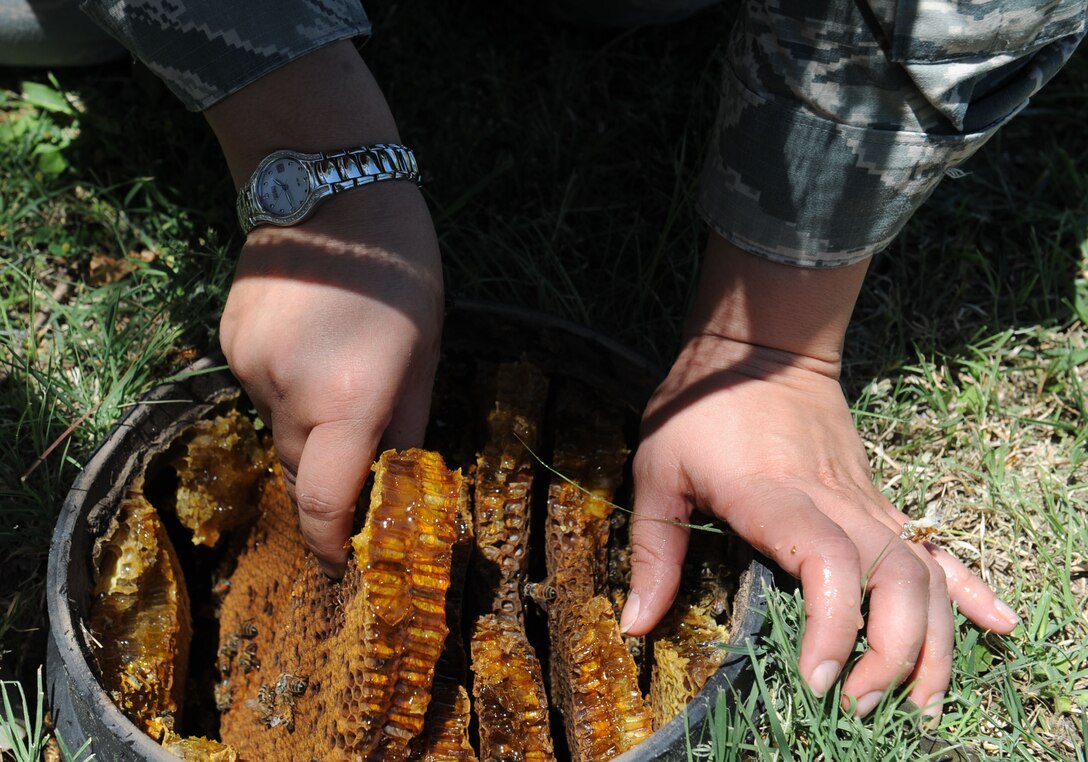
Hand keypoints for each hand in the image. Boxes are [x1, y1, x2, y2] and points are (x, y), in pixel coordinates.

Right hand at [204, 41, 442, 575]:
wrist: (328, 187)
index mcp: (348, 400)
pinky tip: (310, 345)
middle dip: (326, 480)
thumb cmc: (400, 270)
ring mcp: (249, 366)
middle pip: (297, 470)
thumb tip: (399, 482)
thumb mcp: (425, 351)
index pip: (324, 501)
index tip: (344, 560)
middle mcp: (288, 391)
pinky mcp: (227, 343)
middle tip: (358, 463)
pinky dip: (287, 389)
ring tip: (340, 375)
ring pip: (277, 429)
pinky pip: (260, 389)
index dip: (331, 542)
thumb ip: (408, 425)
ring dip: (308, 427)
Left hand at [619, 236, 1018, 720]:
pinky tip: (998, 625)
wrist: (760, 344)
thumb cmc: (700, 406)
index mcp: (773, 496)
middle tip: (860, 705)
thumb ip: (652, 549)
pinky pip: (933, 545)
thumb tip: (637, 624)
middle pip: (894, 579)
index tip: (821, 677)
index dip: (837, 624)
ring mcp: (864, 499)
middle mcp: (833, 501)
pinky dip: (968, 588)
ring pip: (925, 570)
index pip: (827, 562)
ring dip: (935, 639)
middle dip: (894, 654)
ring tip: (924, 700)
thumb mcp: (657, 470)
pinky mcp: (877, 498)